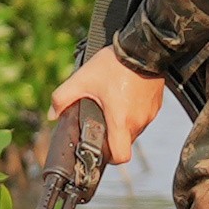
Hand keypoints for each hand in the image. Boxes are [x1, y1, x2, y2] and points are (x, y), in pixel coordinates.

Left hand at [43, 45, 169, 162]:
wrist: (142, 49)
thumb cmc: (114, 65)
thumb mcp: (82, 79)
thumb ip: (62, 98)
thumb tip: (52, 115)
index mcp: (120, 120)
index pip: (120, 156)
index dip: (109, 158)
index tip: (100, 149)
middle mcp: (138, 121)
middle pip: (124, 143)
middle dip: (111, 136)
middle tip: (100, 119)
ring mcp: (149, 114)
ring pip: (134, 130)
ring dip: (122, 124)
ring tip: (112, 104)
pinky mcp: (156, 106)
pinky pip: (143, 118)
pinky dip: (133, 113)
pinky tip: (124, 97)